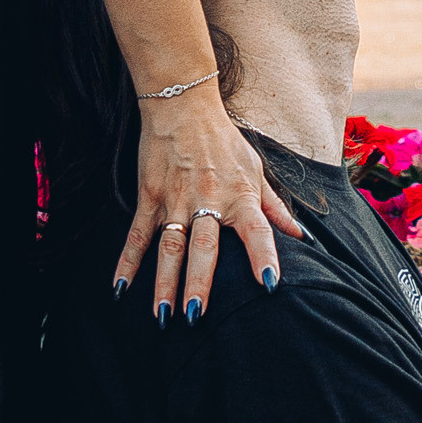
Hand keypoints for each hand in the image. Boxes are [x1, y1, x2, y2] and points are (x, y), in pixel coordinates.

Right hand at [116, 92, 301, 320]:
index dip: (264, 256)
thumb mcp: (256, 170)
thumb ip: (276, 208)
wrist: (184, 106)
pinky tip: (119, 289)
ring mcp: (175, 200)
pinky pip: (137, 235)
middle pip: (204, 247)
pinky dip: (126, 262)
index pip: (257, 230)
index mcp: (239, 196)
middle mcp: (207, 200)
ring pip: (169, 247)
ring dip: (164, 282)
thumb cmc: (225, 141)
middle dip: (199, 282)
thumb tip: (302, 237)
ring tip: (163, 315)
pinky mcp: (150, 197)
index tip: (269, 285)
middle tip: (196, 316)